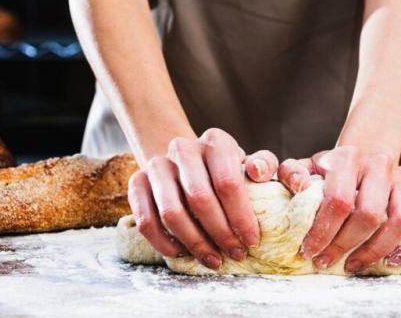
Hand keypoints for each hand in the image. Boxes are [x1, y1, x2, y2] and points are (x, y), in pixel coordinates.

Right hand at [127, 128, 278, 268]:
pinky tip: (183, 252)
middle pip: (200, 199)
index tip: (251, 240)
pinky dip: (164, 243)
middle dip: (220, 233)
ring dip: (194, 242)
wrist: (188, 163)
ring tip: (213, 258)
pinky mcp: (137, 182)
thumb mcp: (249, 164)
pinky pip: (145, 220)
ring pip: (171, 213)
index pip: (228, 182)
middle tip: (235, 253)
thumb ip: (263, 166)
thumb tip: (258, 172)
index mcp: (215, 141)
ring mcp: (157, 164)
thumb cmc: (227, 170)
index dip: (241, 216)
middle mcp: (183, 148)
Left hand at [277, 146, 400, 272]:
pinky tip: (392, 260)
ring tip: (355, 264)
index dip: (324, 231)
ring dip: (377, 251)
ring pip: (400, 222)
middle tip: (327, 261)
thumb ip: (293, 173)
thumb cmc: (331, 171)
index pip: (339, 200)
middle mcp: (380, 164)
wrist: (364, 157)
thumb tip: (297, 185)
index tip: (310, 250)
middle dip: (345, 245)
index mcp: (348, 157)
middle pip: (369, 215)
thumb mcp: (307, 168)